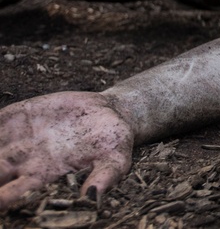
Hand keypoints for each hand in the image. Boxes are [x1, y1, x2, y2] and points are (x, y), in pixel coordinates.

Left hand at [0, 92, 133, 209]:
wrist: (110, 112)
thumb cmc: (113, 143)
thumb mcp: (115, 160)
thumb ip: (104, 176)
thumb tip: (93, 196)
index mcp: (42, 178)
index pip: (16, 193)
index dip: (6, 197)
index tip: (1, 200)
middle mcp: (23, 162)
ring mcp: (18, 138)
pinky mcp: (19, 116)